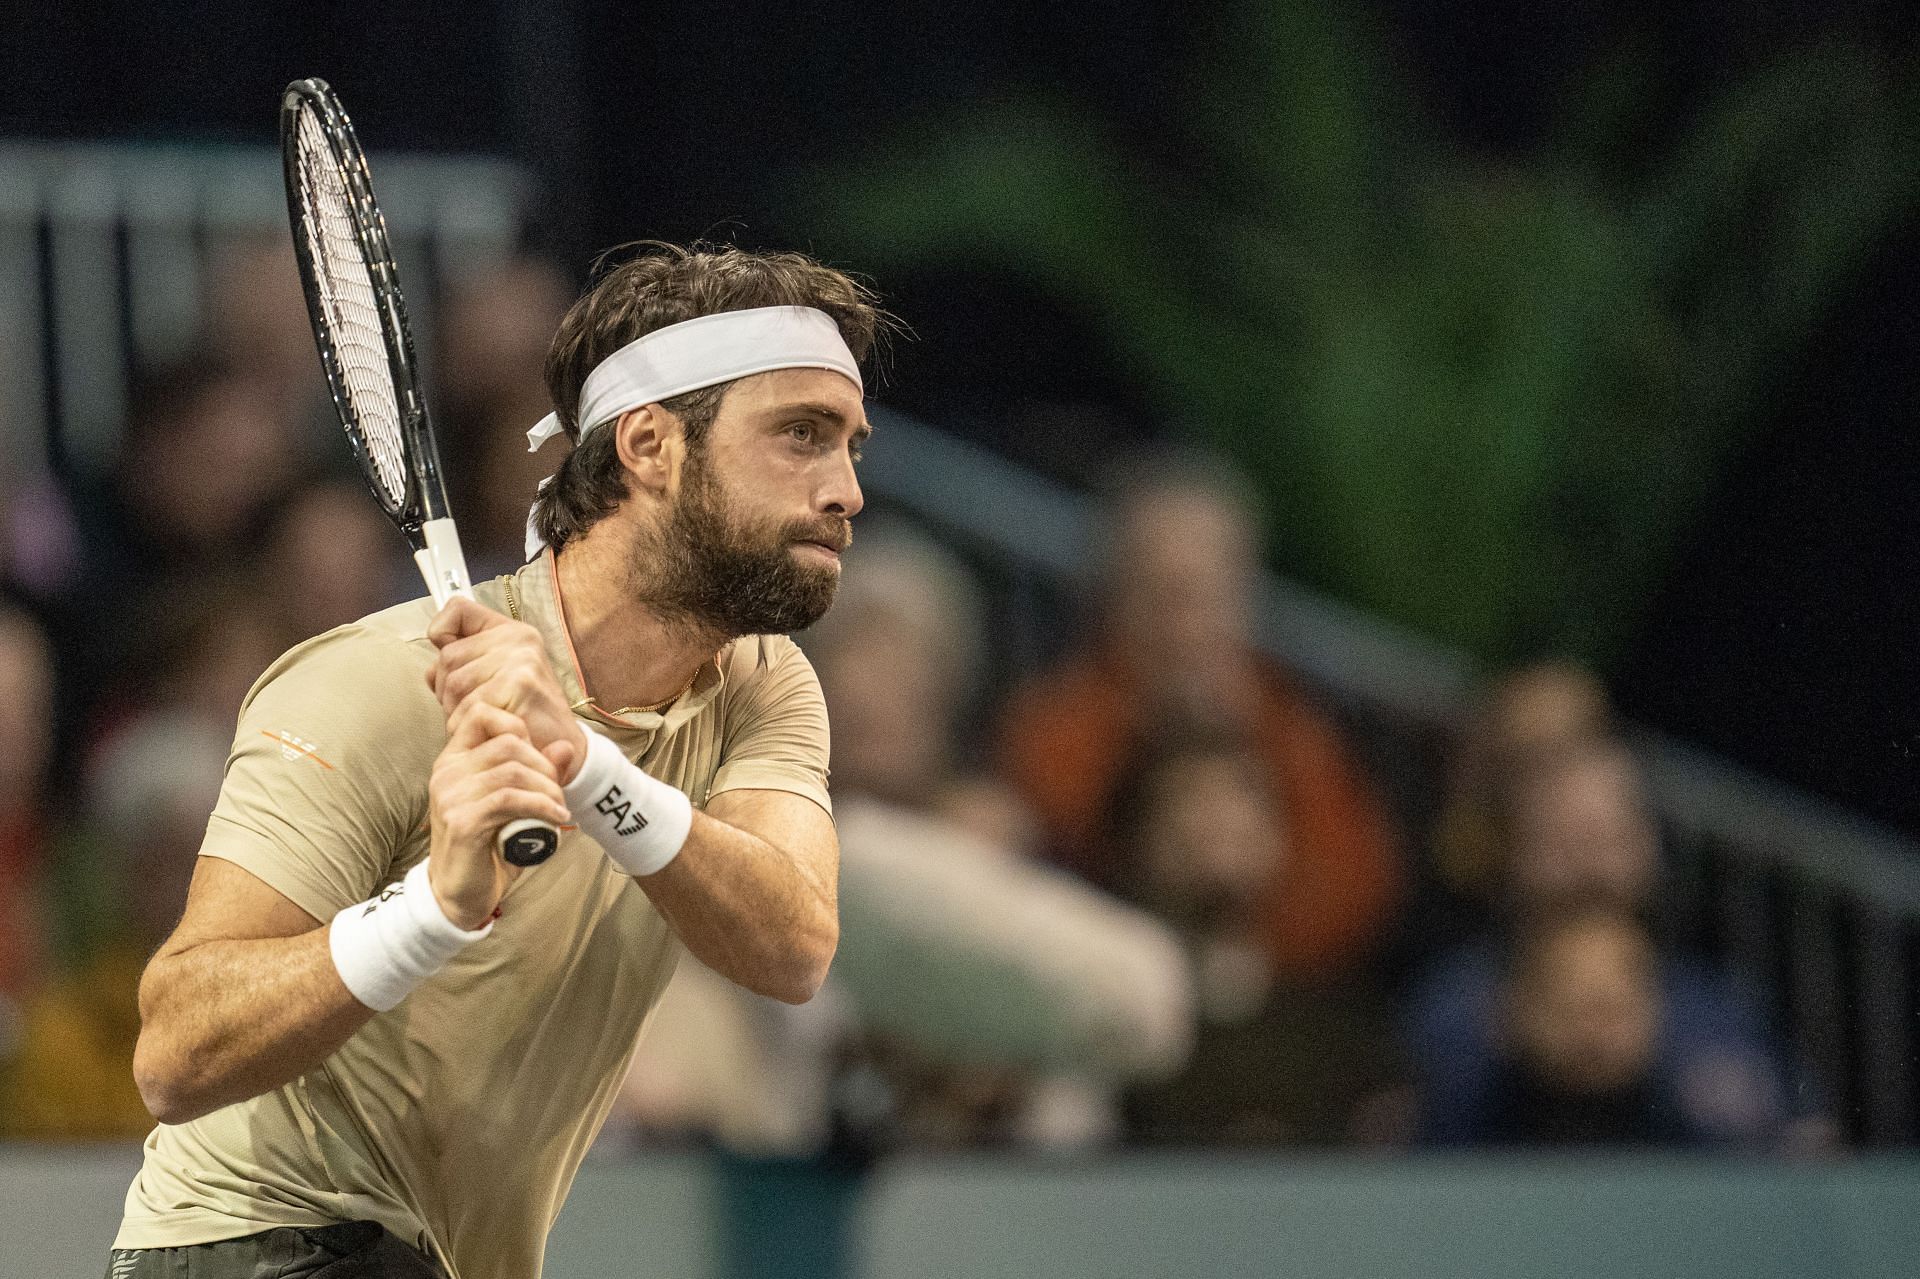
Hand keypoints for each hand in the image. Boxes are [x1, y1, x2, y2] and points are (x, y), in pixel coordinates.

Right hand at [426, 699, 571, 928]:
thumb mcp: (517, 804)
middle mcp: (447, 771)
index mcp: (454, 759)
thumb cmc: (489, 846)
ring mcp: (450, 795)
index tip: (538, 760)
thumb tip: (565, 745)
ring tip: (558, 808)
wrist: (462, 894)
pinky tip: (556, 818)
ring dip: (547, 789)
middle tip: (557, 792)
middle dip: (544, 766)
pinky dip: (542, 806)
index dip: (518, 727)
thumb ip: (537, 773)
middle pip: (508, 742)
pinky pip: (511, 799)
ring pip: (513, 770)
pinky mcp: (462, 821)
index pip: (481, 713)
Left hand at [427, 596, 585, 784]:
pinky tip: (487, 732)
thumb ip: (462, 667)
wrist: (561, 751)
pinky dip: (468, 726)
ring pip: (453, 683)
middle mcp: (519, 638)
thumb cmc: (524, 717)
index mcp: (512, 631)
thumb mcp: (494, 682)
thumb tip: (431, 670)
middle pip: (447, 656)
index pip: (458, 610)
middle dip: (445, 690)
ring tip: (482, 722)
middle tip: (471, 710)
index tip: (450, 658)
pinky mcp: (519, 684)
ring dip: (455, 712)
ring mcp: (521, 659)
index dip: (442, 632)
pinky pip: (468, 705)